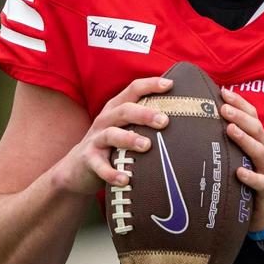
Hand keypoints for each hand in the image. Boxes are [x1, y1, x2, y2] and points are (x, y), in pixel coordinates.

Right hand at [51, 76, 173, 194]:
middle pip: (125, 110)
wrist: (77, 168)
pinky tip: (125, 179)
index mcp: (117, 108)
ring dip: (129, 139)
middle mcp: (106, 120)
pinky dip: (111, 172)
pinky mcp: (88, 159)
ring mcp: (96, 139)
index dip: (150, 85)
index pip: (133, 89)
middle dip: (145, 114)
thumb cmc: (112, 145)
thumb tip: (187, 120)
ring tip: (147, 146)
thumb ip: (146, 122)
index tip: (170, 85)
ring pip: (112, 134)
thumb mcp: (126, 128)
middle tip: (165, 121)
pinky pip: (100, 166)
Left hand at [221, 88, 263, 231]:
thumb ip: (227, 143)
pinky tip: (239, 172)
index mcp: (259, 143)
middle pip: (257, 130)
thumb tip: (200, 123)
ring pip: (260, 152)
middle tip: (222, 108)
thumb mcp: (239, 159)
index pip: (253, 117)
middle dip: (240, 117)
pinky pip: (261, 183)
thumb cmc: (247, 183)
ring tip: (230, 129)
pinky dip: (251, 177)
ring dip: (245, 139)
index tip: (224, 91)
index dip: (240, 103)